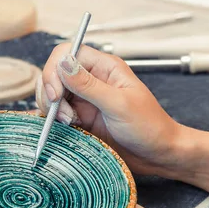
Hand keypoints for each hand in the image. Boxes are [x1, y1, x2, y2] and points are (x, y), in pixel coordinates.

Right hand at [35, 43, 184, 175]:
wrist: (157, 154)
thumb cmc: (148, 127)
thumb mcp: (119, 104)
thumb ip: (88, 85)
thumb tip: (63, 62)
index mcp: (104, 67)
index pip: (67, 53)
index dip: (55, 70)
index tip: (56, 94)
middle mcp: (91, 80)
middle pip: (54, 73)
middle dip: (51, 93)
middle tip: (64, 115)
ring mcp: (83, 99)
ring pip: (52, 93)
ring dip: (52, 108)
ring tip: (70, 123)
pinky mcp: (79, 118)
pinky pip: (56, 113)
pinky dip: (54, 120)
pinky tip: (66, 128)